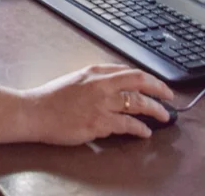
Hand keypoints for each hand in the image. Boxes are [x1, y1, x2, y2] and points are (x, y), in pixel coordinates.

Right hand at [26, 64, 173, 144]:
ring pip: (138, 103)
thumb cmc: (51, 98)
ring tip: (164, 116)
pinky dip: (139, 128)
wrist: (34, 111)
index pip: (129, 71)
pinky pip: (127, 124)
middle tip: (170, 97)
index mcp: (95, 72)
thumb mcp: (76, 79)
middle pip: (139, 83)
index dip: (149, 78)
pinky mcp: (99, 122)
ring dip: (155, 110)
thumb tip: (117, 82)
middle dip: (159, 89)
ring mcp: (101, 103)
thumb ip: (96, 78)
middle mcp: (100, 85)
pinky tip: (145, 132)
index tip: (158, 85)